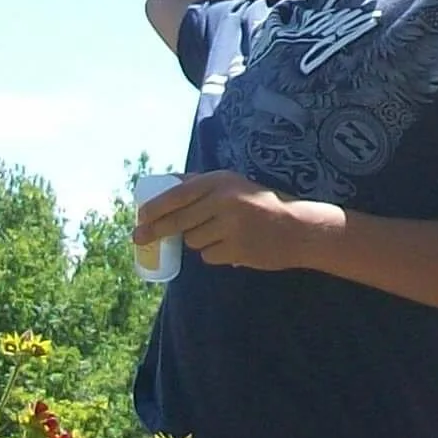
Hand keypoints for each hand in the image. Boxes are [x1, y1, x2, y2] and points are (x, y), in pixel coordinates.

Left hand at [137, 170, 331, 272]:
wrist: (299, 228)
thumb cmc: (261, 204)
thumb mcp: (234, 185)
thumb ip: (201, 184)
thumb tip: (164, 183)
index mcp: (220, 181)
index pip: (177, 195)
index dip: (154, 208)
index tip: (139, 217)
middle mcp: (224, 201)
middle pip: (178, 221)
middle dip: (155, 231)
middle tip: (138, 238)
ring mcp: (231, 227)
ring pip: (193, 241)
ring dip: (198, 241)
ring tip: (221, 234)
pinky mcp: (237, 249)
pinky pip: (209, 256)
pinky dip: (215, 254)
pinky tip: (233, 246)